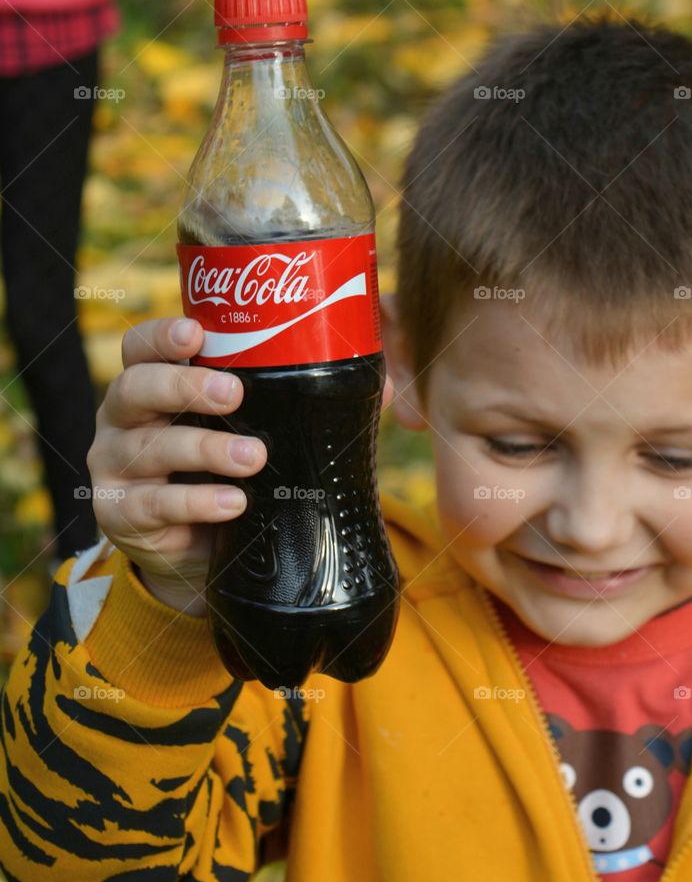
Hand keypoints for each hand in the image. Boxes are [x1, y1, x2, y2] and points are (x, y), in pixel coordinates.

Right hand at [87, 316, 395, 613]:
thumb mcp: (256, 429)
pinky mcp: (123, 515)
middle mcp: (125, 419)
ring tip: (253, 458)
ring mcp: (117, 467)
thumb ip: (306, 402)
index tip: (197, 333)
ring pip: (149, 448)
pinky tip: (232, 504)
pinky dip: (196, 503)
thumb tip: (385, 386)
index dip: (162, 335)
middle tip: (234, 394)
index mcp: (154, 384)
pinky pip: (154, 506)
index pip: (140, 347)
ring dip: (204, 449)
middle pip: (136, 388)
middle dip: (185, 387)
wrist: (201, 548)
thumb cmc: (225, 467)